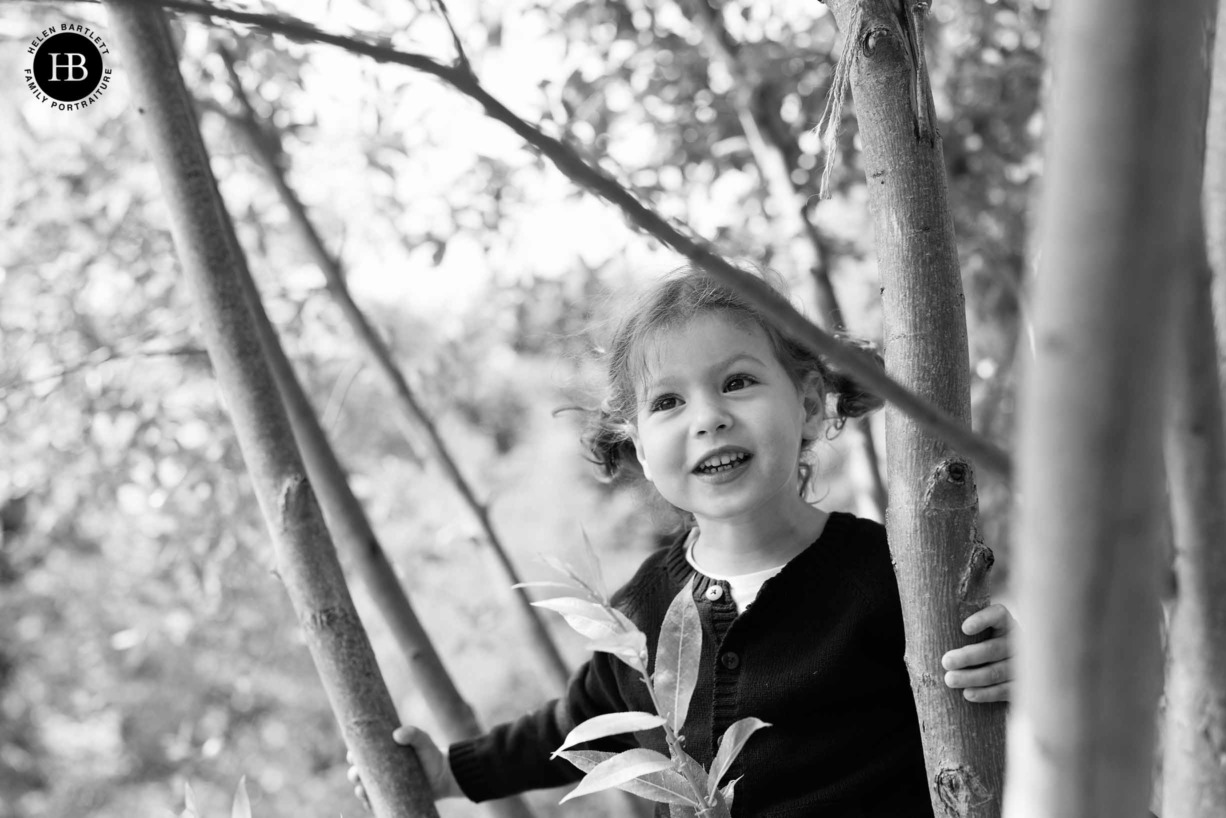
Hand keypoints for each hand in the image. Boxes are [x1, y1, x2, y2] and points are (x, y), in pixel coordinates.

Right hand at [346, 726, 462, 807]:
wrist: (444, 775)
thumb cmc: (430, 754)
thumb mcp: (423, 741)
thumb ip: (413, 734)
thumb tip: (397, 735)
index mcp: (381, 753)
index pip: (360, 753)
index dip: (352, 754)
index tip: (352, 755)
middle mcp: (378, 770)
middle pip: (357, 772)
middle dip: (353, 774)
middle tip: (357, 774)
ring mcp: (383, 785)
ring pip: (363, 789)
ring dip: (359, 790)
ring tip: (362, 790)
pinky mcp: (390, 799)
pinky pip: (374, 804)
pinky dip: (369, 804)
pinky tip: (369, 803)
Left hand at [941, 602, 1014, 702]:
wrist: (1009, 666)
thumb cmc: (983, 644)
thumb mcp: (980, 632)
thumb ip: (961, 627)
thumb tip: (926, 623)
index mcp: (1005, 625)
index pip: (999, 615)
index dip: (983, 620)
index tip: (964, 628)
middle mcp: (1017, 643)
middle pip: (993, 649)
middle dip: (968, 656)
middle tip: (945, 661)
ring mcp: (1021, 666)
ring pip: (996, 672)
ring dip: (972, 677)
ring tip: (950, 679)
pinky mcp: (1021, 686)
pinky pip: (1004, 691)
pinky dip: (986, 693)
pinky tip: (968, 694)